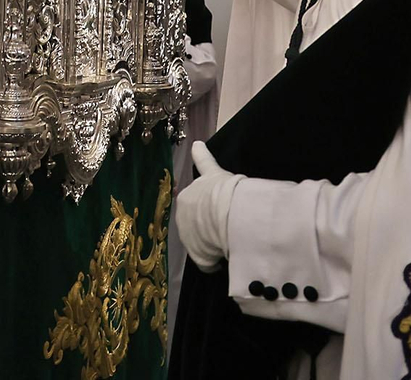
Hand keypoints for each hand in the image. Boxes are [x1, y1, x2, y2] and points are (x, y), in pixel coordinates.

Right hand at [174, 141, 243, 270]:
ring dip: (214, 200)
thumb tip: (214, 264)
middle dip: (209, 220)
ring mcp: (198, 188)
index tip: (217, 244)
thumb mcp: (205, 260)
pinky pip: (205, 162)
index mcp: (182, 225)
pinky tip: (198, 145)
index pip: (194, 231)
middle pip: (199, 211)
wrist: (219, 220)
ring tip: (228, 210)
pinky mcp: (212, 175)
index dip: (206, 239)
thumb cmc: (210, 243)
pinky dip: (201, 154)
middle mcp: (184, 203)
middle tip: (225, 229)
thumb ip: (207, 260)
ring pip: (206, 193)